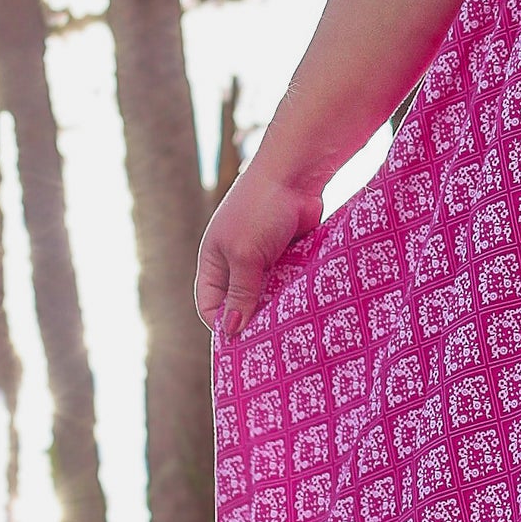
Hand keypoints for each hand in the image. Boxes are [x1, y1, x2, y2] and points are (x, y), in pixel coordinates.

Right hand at [194, 158, 324, 338]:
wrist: (296, 175)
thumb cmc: (261, 211)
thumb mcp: (245, 256)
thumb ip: (241, 293)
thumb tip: (230, 331)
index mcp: (214, 262)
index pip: (211, 306)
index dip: (223, 326)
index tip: (246, 346)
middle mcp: (236, 261)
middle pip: (241, 303)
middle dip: (255, 321)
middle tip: (274, 345)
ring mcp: (264, 257)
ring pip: (268, 295)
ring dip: (279, 309)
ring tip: (293, 332)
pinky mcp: (290, 254)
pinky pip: (290, 282)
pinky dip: (296, 293)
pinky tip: (309, 309)